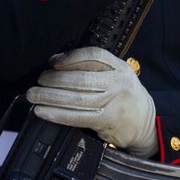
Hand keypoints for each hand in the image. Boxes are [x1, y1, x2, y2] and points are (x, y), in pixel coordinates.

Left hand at [27, 47, 157, 157]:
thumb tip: (57, 62)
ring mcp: (114, 103)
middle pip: (81, 79)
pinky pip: (77, 117)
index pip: (94, 56)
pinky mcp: (107, 121)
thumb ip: (94, 69)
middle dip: (54, 79)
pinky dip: (56, 114)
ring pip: (76, 99)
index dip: (70, 58)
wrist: (145, 123)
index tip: (54, 62)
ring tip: (34, 95)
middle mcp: (119, 83)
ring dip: (50, 97)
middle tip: (40, 80)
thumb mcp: (117, 77)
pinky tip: (44, 111)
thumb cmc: (125, 98)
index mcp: (121, 68)